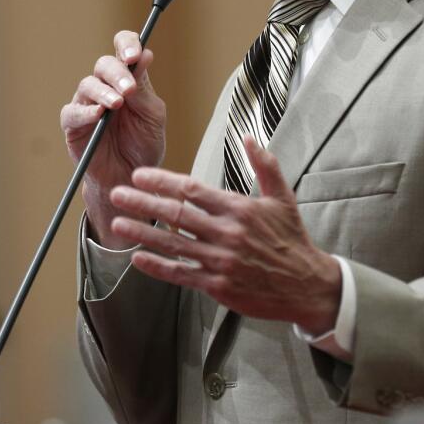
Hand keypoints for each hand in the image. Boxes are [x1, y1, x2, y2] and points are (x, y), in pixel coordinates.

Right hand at [60, 30, 166, 247]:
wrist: (131, 177)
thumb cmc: (143, 145)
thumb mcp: (152, 116)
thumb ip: (145, 89)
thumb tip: (146, 54)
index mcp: (127, 79)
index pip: (123, 49)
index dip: (127, 45)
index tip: (135, 55)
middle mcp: (105, 87)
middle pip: (104, 64)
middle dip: (117, 73)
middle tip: (129, 88)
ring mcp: (87, 104)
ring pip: (87, 85)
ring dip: (103, 92)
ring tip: (117, 104)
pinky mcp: (73, 125)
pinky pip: (73, 112)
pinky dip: (85, 112)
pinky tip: (98, 115)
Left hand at [108, 135, 340, 333]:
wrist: (306, 286)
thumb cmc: (291, 239)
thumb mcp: (282, 198)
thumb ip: (264, 165)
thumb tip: (249, 136)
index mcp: (238, 209)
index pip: (191, 190)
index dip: (162, 181)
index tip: (139, 175)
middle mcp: (226, 234)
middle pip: (175, 214)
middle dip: (142, 203)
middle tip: (116, 193)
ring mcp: (220, 262)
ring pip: (172, 244)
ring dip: (141, 233)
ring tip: (116, 223)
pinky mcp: (217, 286)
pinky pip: (181, 274)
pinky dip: (157, 267)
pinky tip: (137, 258)